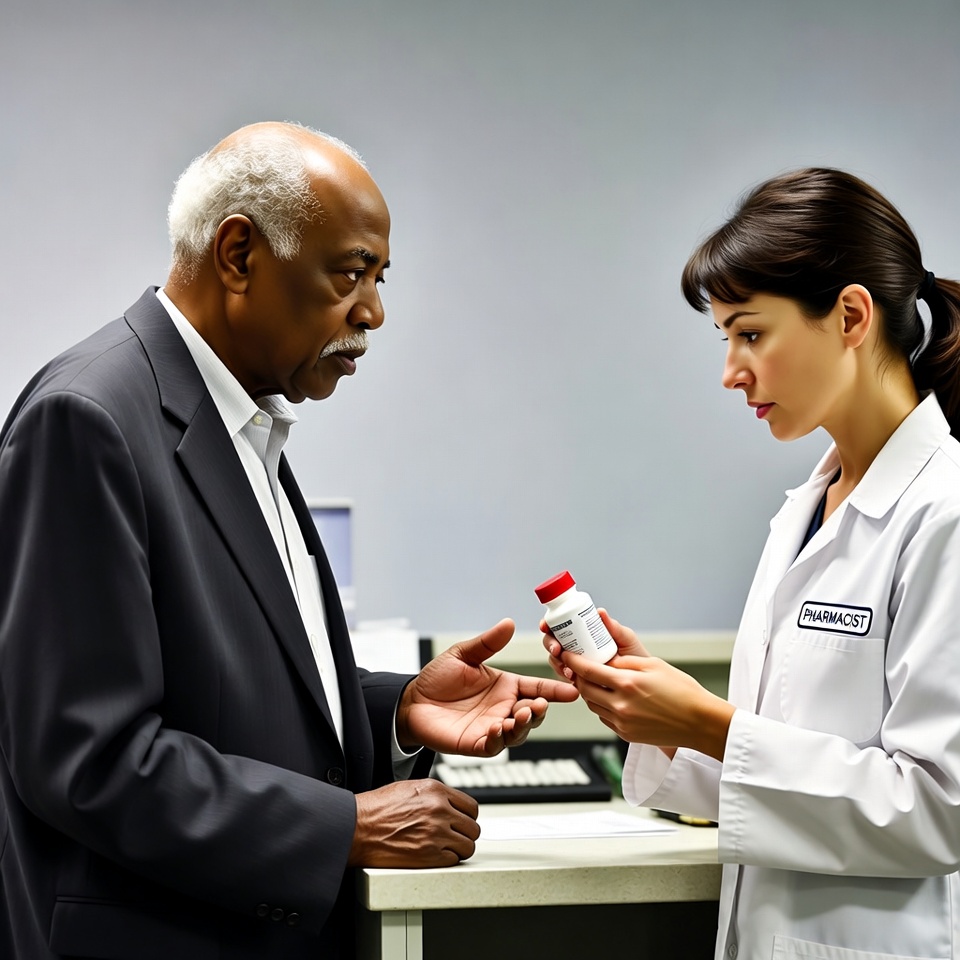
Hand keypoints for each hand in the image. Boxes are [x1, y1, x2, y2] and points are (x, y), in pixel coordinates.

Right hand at [349, 779, 479, 866]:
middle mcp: (439, 810)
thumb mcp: (409, 788)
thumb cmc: (376, 809)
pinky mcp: (429, 855)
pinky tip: (436, 856)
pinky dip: (447, 860)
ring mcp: (436, 833)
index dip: (467, 816)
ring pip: (468, 846)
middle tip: (454, 837)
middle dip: (465, 834)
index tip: (462, 822)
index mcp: (436, 791)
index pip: (471, 806)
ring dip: (459, 849)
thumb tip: (449, 803)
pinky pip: (454, 860)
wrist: (357, 827)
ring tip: (446, 848)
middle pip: (473, 827)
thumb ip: (434, 794)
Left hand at [397, 618, 579, 755]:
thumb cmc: (438, 678)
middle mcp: (503, 708)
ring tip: (519, 716)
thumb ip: (487, 643)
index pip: (537, 688)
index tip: (571, 690)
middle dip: (539, 711)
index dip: (555, 690)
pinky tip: (496, 729)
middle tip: (538, 705)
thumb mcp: (463, 655)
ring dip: (523, 726)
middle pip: (533, 714)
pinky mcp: (476, 744)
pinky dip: (499, 739)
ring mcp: (492, 728)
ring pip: (518, 733)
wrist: (412, 701)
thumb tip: (508, 623)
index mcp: (506, 687)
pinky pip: (494, 746)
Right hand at [541, 608, 650, 680]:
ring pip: (556, 659)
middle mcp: (578, 646)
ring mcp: (577, 663)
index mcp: (586, 633)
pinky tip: (572, 677)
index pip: (561, 624)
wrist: (645, 685)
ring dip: (556, 662)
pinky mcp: (579, 679)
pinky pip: (565, 676)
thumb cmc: (637, 659)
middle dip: (550, 644)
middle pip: (553, 641)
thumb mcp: (627, 640)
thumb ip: (615, 628)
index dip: (549, 623)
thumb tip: (601, 612)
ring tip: (567, 667)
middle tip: (558, 649)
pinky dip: (564, 675)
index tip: (546, 625)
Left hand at [564, 650, 733, 760]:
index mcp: (627, 683)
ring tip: (595, 681)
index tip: (566, 654)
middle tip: (579, 667)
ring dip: (589, 692)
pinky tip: (610, 698)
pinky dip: (602, 706)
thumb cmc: (682, 691)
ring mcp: (622, 722)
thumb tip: (606, 661)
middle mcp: (620, 705)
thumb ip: (625, 662)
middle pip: (584, 689)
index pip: (587, 671)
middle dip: (578, 677)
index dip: (573, 661)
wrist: (700, 723)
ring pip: (592, 705)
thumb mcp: (654, 665)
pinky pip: (604, 718)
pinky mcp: (626, 734)